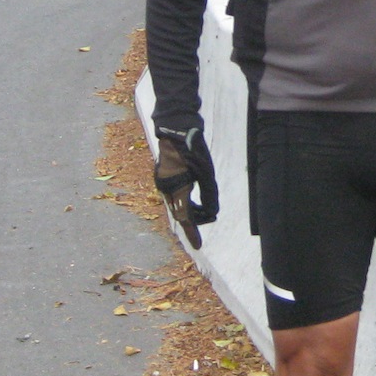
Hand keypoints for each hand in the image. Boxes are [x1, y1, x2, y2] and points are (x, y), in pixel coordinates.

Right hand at [154, 125, 217, 248]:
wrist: (176, 130)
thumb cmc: (194, 149)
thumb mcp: (207, 172)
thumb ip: (209, 194)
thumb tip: (212, 212)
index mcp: (176, 187)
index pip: (185, 216)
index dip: (193, 232)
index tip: (198, 246)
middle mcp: (165, 188)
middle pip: (180, 212)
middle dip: (194, 221)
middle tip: (210, 221)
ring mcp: (162, 183)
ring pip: (176, 205)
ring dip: (190, 211)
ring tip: (205, 214)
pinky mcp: (163, 178)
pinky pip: (173, 197)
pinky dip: (184, 202)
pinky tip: (194, 203)